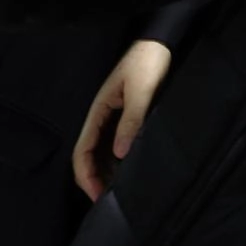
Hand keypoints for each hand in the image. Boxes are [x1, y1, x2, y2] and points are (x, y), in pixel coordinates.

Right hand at [73, 39, 173, 200]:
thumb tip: (119, 153)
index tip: (97, 196)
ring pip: (104, 152)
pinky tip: (131, 171)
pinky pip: (119, 144)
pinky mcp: (130, 117)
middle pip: (91, 156)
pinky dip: (121, 161)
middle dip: (95, 180)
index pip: (83, 150)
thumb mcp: (141, 90)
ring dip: (107, 172)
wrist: (162, 42)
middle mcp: (104, 117)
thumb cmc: (149, 61)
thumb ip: (132, 119)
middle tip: (109, 203)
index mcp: (99, 111)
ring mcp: (116, 118)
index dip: (86, 176)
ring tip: (119, 193)